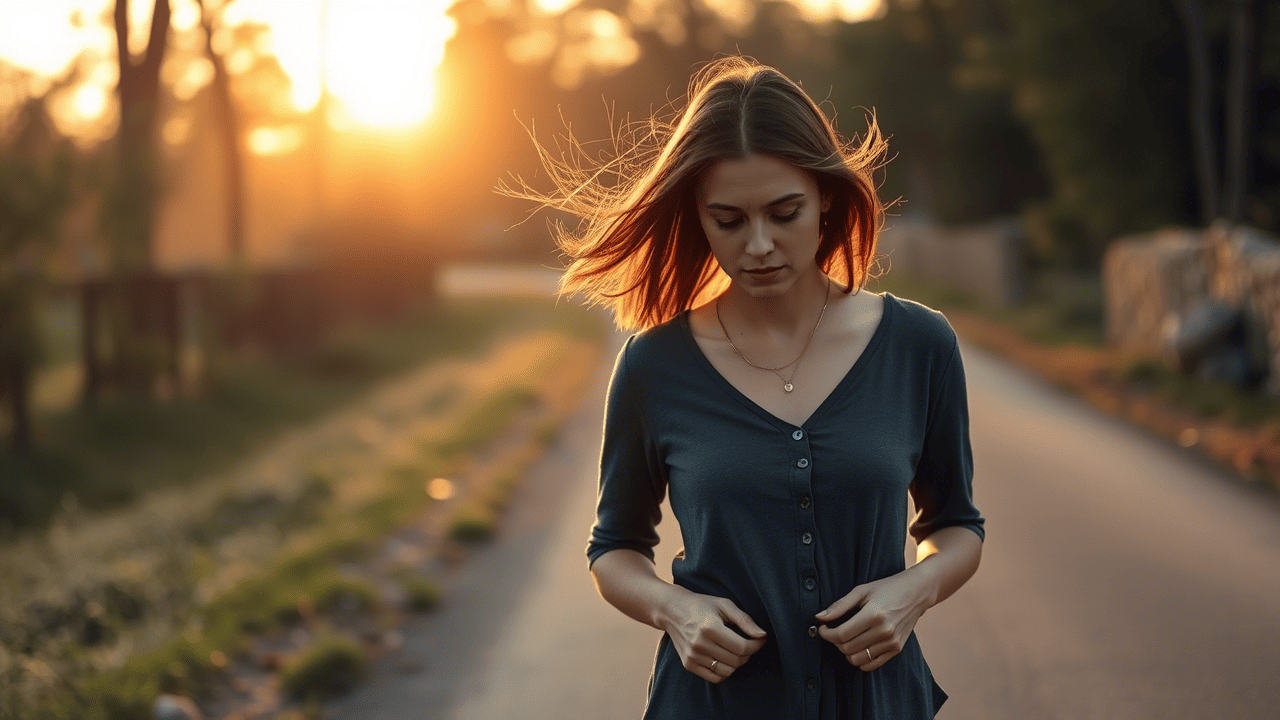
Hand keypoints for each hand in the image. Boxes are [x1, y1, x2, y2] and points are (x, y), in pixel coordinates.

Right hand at [661, 589, 767, 683]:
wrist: (672, 610)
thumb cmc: (702, 605)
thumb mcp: (724, 605)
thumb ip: (745, 620)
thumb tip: (763, 635)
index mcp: (710, 627)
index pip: (742, 647)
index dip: (756, 645)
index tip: (761, 639)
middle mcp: (699, 644)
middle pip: (736, 660)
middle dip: (748, 653)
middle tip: (749, 643)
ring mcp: (692, 656)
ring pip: (727, 671)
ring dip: (737, 663)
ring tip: (736, 650)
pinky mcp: (688, 664)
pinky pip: (714, 678)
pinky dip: (725, 672)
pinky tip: (725, 659)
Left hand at [814, 569, 932, 671]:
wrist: (916, 593)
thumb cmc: (887, 588)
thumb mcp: (862, 590)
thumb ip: (840, 605)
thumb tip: (819, 617)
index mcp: (874, 614)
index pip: (841, 634)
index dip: (826, 633)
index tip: (822, 628)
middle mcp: (884, 631)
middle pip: (847, 648)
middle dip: (834, 641)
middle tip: (833, 631)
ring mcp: (892, 642)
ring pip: (857, 659)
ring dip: (845, 651)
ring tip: (845, 639)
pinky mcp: (897, 649)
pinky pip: (872, 665)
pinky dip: (860, 660)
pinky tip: (857, 647)